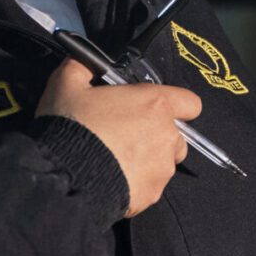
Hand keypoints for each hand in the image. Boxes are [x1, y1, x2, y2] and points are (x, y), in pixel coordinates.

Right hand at [36, 59, 202, 216]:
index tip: (153, 109)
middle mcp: (168, 136)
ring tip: (116, 161)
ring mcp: (162, 169)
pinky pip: (150, 186)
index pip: (190, 103)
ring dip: (148, 161)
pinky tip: (112, 179)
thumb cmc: (71, 126)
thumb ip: (82, 67)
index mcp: (156, 104)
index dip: (175, 105)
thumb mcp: (65, 85)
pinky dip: (137, 184)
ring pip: (164, 163)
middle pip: (177, 136)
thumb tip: (84, 60)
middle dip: (157, 136)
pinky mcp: (152, 195)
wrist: (64, 175)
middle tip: (126, 137)